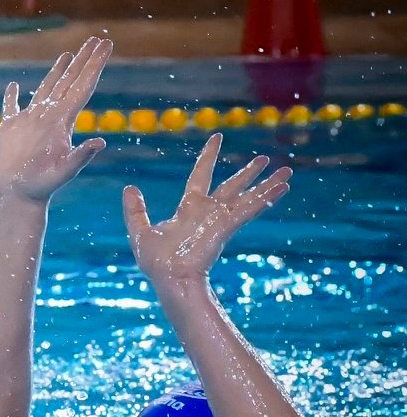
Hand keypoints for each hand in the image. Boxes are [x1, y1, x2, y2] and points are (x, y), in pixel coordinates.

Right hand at [0, 36, 110, 203]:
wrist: (18, 196)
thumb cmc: (41, 187)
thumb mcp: (64, 171)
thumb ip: (81, 156)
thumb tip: (100, 142)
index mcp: (63, 120)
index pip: (83, 85)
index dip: (95, 64)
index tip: (106, 44)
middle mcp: (50, 117)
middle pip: (70, 81)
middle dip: (83, 60)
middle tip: (96, 39)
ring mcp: (30, 121)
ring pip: (46, 89)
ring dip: (57, 71)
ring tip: (68, 54)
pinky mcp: (10, 129)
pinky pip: (11, 107)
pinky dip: (12, 96)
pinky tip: (14, 86)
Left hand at [124, 133, 290, 291]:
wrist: (169, 278)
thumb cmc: (156, 262)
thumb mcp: (140, 231)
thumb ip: (135, 210)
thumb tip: (129, 188)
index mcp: (189, 208)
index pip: (201, 175)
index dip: (208, 156)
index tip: (217, 138)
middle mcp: (208, 211)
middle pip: (231, 186)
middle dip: (247, 172)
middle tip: (263, 158)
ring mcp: (220, 219)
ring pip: (248, 196)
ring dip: (268, 184)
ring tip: (287, 171)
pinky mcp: (228, 226)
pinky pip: (250, 208)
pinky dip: (267, 197)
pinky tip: (283, 187)